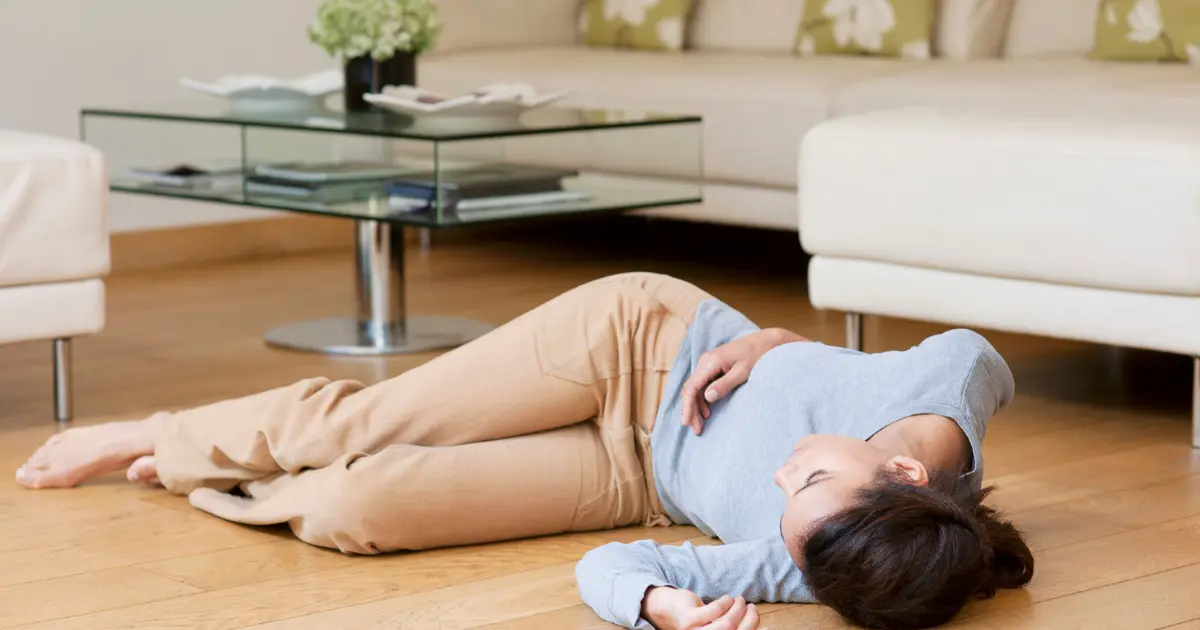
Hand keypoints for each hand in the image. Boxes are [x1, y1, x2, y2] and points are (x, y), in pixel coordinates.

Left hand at [642, 587, 759, 629]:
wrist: (667, 611)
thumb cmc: (697, 620)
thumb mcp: (716, 626)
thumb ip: (735, 626)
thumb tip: (762, 624)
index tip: (769, 626)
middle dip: (750, 620)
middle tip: (753, 608)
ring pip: (726, 624)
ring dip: (737, 610)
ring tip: (740, 600)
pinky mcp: (688, 621)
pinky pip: (713, 611)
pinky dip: (724, 603)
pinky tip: (727, 599)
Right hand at [680, 328, 806, 434]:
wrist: (764, 342)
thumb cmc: (756, 356)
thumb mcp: (743, 372)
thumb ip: (724, 384)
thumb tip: (707, 397)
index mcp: (710, 362)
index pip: (692, 387)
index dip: (687, 406)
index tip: (686, 422)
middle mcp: (704, 362)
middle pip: (690, 389)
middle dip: (690, 410)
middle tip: (696, 430)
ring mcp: (707, 364)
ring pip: (694, 388)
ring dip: (695, 407)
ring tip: (700, 425)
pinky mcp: (712, 367)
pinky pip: (701, 385)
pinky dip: (701, 400)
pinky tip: (706, 412)